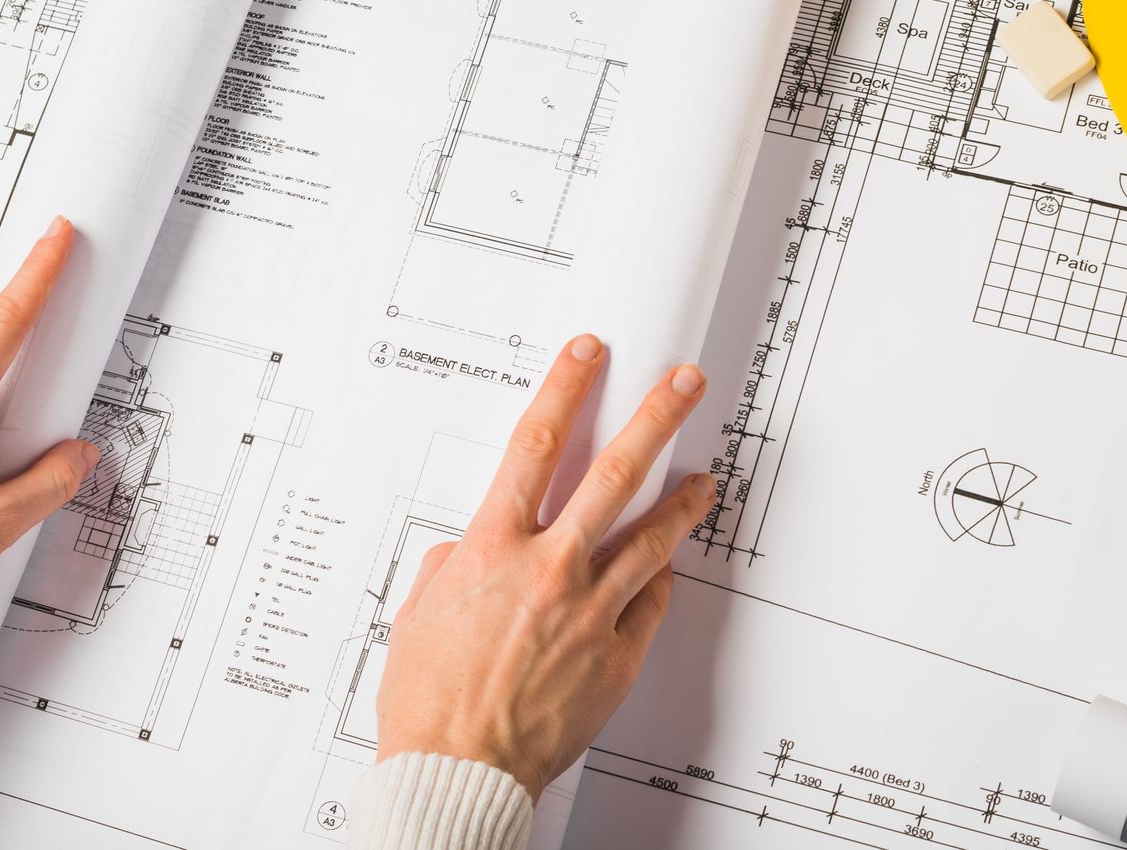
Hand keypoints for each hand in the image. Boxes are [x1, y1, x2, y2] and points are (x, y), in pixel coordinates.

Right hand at [375, 333, 713, 797]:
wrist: (458, 772)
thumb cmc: (430, 702)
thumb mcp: (420, 613)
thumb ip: (453, 564)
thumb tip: (474, 547)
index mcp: (492, 548)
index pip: (536, 443)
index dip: (566, 386)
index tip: (589, 354)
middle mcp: (548, 569)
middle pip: (615, 471)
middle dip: (657, 416)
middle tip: (685, 384)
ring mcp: (590, 610)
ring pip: (651, 535)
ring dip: (683, 498)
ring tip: (706, 478)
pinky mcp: (617, 654)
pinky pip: (650, 601)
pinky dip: (659, 578)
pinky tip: (667, 564)